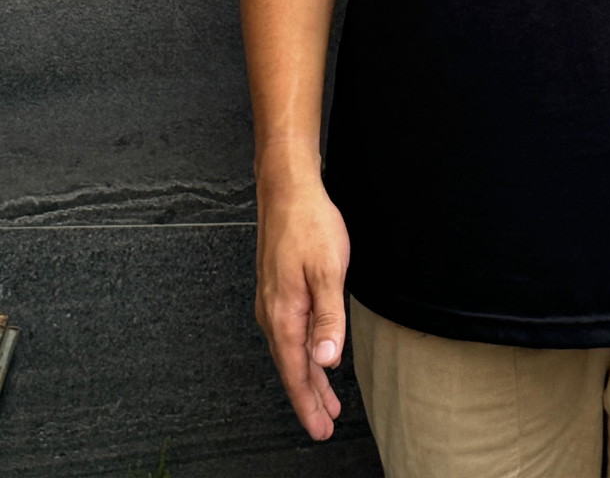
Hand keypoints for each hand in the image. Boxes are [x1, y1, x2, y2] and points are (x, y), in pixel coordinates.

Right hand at [254, 171, 350, 439]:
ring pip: (290, 350)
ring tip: (324, 400)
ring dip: (307, 377)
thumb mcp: (329, 270)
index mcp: (284, 313)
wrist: (287, 189)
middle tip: (324, 425)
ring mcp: (272, 300)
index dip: (308, 403)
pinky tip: (314, 354)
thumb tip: (327, 359)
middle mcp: (272, 312)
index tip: (320, 429)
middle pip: (291, 367)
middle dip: (309, 398)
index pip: (296, 371)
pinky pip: (289, 332)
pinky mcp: (277, 289)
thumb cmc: (308, 223)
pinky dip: (303, 352)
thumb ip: (329, 316)